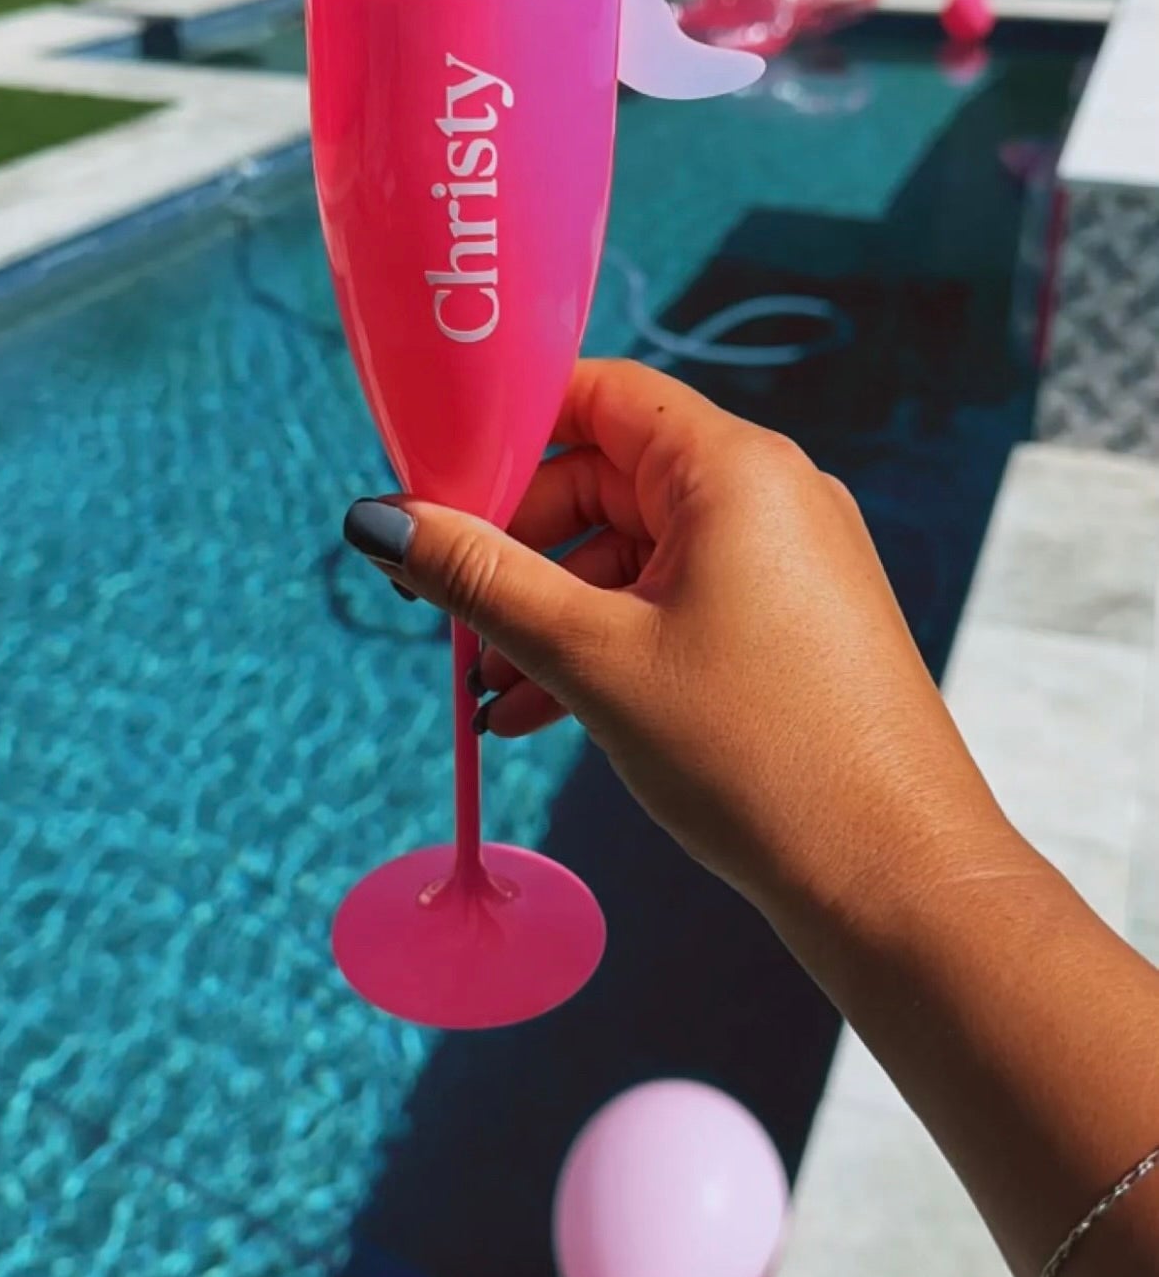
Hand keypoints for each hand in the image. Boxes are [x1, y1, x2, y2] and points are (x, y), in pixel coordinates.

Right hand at [344, 358, 1007, 915]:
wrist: (896, 880)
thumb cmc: (756, 754)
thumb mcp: (594, 659)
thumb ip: (483, 581)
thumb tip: (380, 520)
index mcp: (732, 468)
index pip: (596, 396)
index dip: (503, 436)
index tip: (433, 497)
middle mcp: (770, 494)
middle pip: (606, 479)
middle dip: (518, 551)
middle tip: (447, 618)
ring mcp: (788, 562)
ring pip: (636, 555)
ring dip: (553, 613)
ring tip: (490, 691)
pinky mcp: (793, 625)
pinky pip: (677, 604)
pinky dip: (609, 643)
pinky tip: (545, 713)